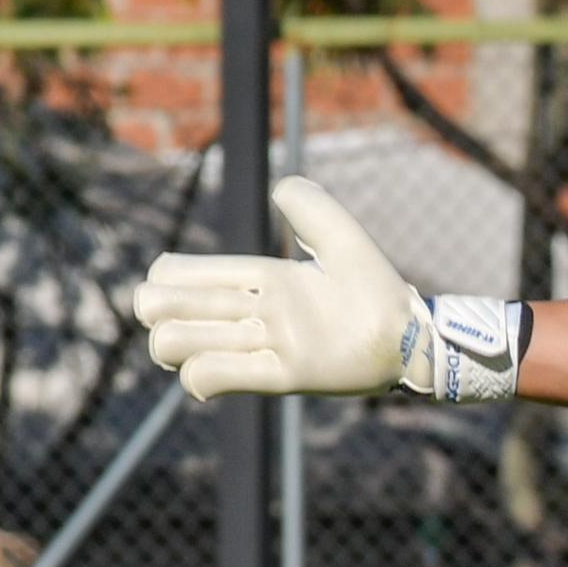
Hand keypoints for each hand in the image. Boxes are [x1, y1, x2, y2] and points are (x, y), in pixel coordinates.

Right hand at [135, 177, 521, 402]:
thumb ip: (312, 206)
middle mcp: (256, 313)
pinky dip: (199, 377)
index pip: (182, 273)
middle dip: (156, 310)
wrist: (411, 336)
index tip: (172, 280)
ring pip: (182, 343)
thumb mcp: (343, 239)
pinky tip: (201, 379)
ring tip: (185, 352)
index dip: (165, 277)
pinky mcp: (286, 376)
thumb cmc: (378, 288)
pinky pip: (221, 376)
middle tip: (173, 319)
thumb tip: (279, 187)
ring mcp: (267, 346)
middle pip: (171, 308)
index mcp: (261, 278)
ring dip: (172, 344)